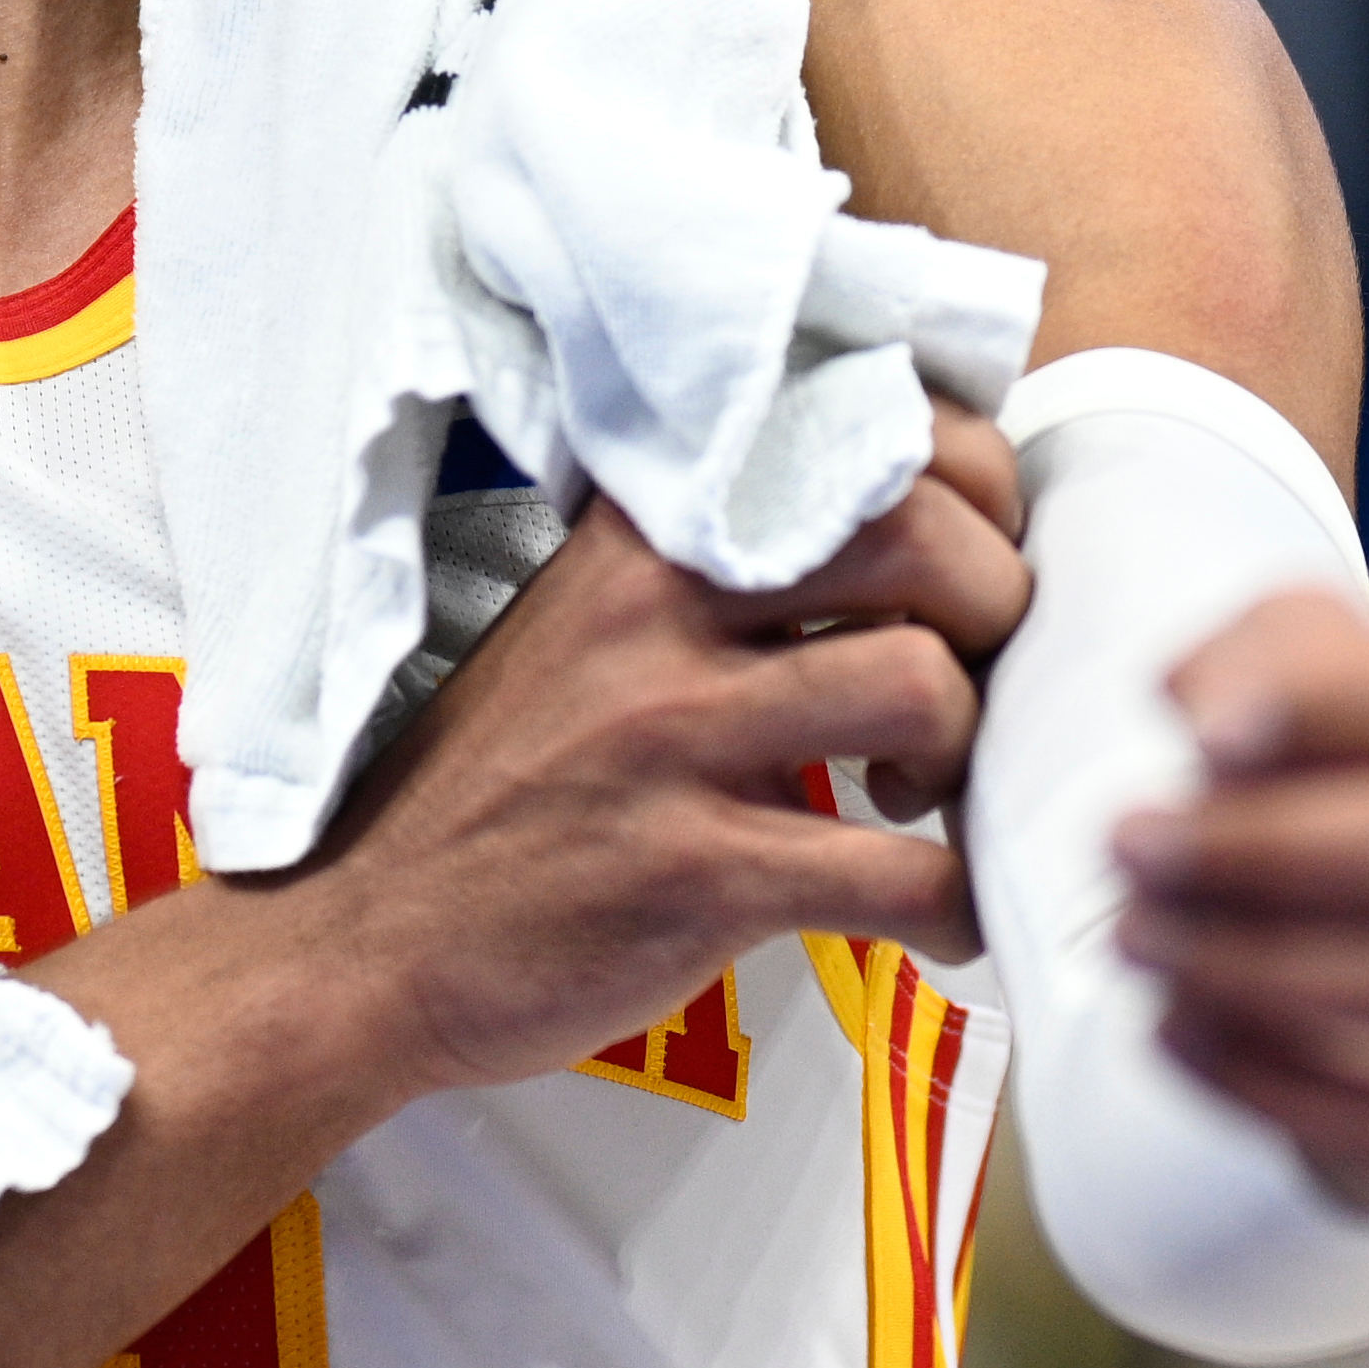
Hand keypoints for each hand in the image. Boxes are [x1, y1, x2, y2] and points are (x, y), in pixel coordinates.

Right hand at [303, 407, 1032, 1099]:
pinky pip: (894, 876)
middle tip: (969, 678)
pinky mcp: (693, 875)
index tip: (977, 557)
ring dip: (969, 752)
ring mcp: (673, 741)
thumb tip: (902, 535)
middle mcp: (657, 613)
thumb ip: (714, 565)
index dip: (974, 490)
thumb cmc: (502, 785)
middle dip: (998, 612)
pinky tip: (936, 920)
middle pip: (922, 538)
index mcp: (645, 534)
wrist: (370, 936)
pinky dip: (955, 906)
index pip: (865, 431)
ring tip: (920, 793)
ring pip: (921, 687)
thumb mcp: (588, 622)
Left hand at [1118, 584, 1368, 1211]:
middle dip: (1272, 853)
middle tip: (1124, 845)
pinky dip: (1279, 1079)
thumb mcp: (1304, 657)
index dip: (1348, 710)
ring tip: (1133, 932)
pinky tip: (1173, 1027)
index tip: (1197, 734)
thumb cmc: (1353, 749)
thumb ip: (1260, 656)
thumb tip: (1205, 713)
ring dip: (1259, 967)